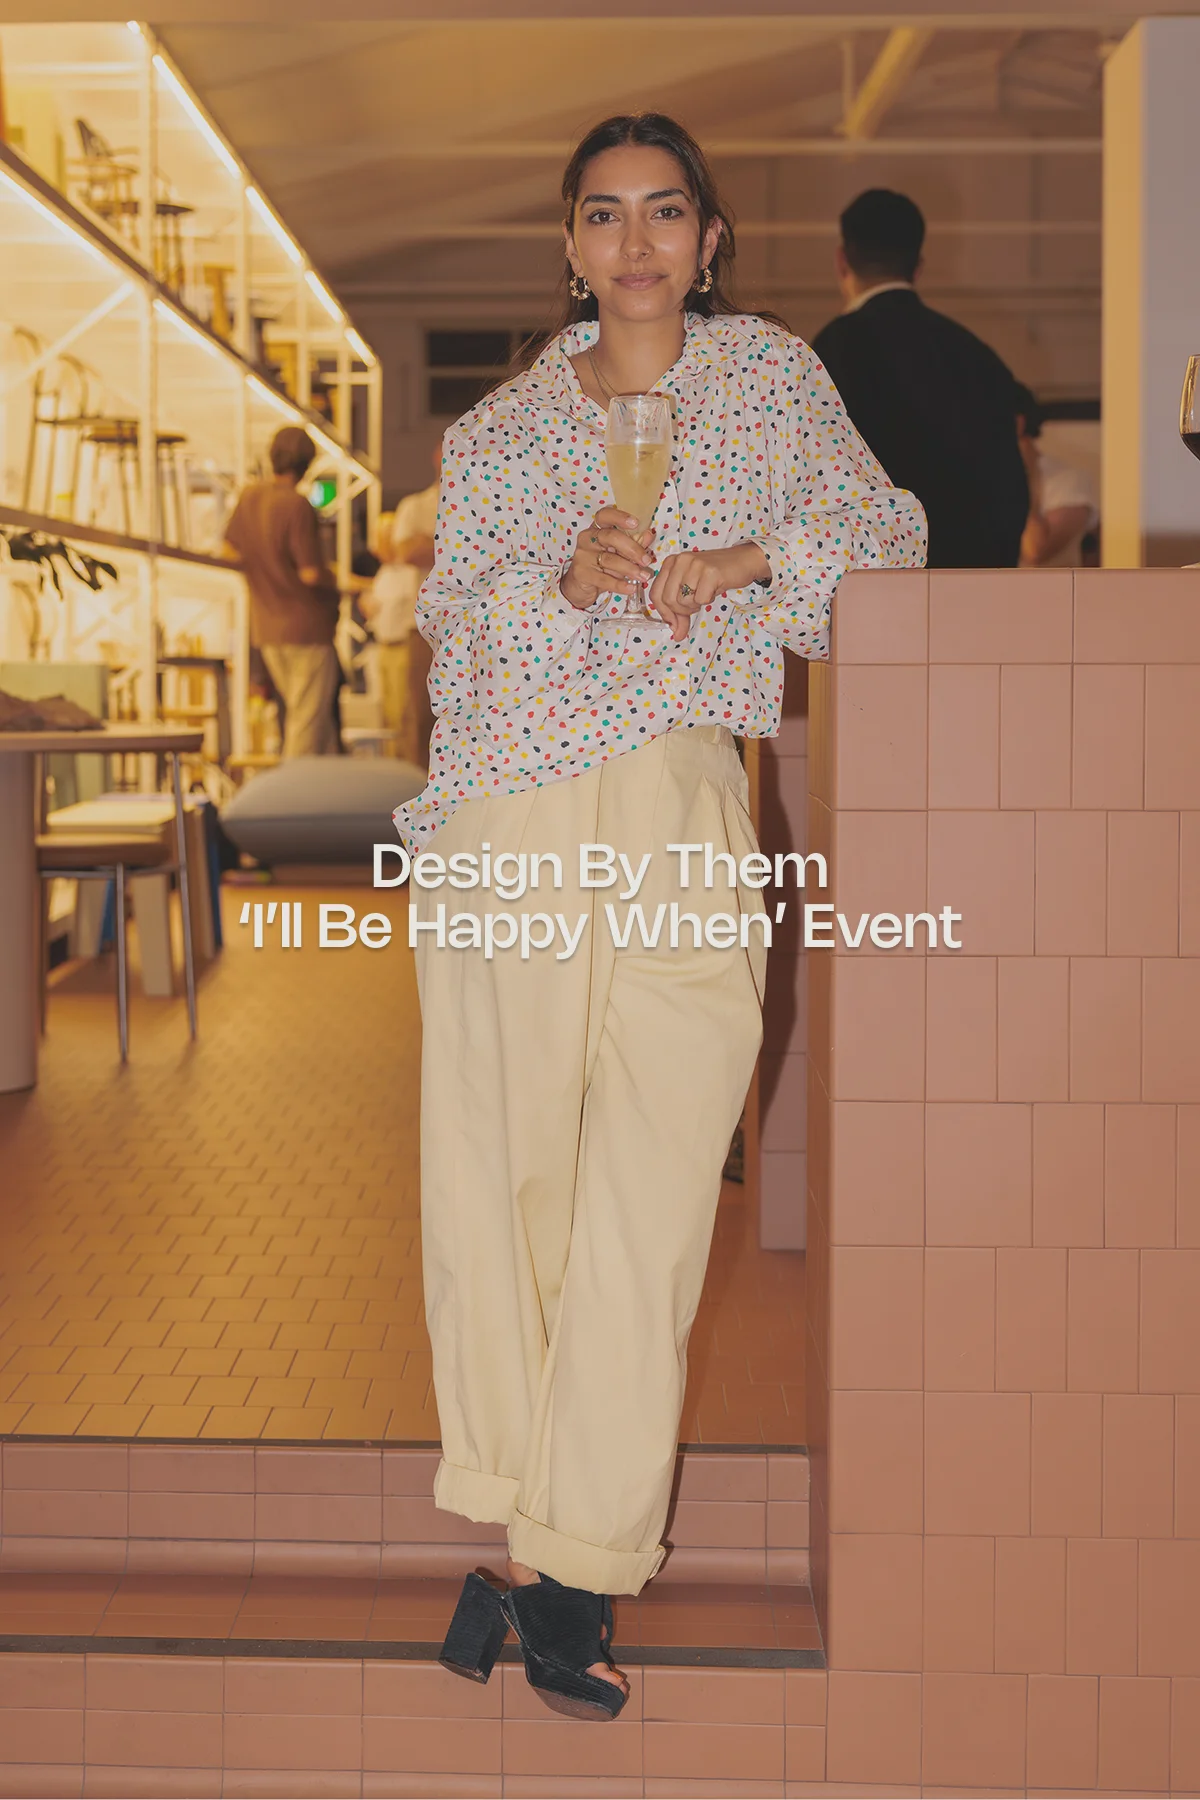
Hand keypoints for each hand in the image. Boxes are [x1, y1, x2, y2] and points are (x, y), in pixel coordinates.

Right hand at [560, 507, 655, 608]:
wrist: (580, 586)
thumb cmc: (601, 565)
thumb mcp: (618, 553)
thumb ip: (634, 543)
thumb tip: (649, 534)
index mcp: (596, 529)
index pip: (604, 516)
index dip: (620, 517)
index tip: (636, 523)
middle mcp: (587, 539)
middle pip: (611, 537)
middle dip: (632, 548)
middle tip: (646, 560)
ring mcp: (583, 556)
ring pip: (609, 560)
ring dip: (630, 569)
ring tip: (644, 576)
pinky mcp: (581, 573)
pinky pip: (604, 579)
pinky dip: (619, 584)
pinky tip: (631, 588)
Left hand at [648, 542, 770, 641]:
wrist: (742, 561)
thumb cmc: (715, 576)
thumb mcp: (692, 590)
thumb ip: (681, 611)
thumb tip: (677, 635)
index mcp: (671, 563)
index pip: (655, 594)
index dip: (664, 613)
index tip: (674, 623)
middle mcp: (680, 561)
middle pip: (668, 600)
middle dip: (681, 612)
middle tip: (695, 606)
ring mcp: (694, 565)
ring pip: (683, 601)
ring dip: (695, 605)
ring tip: (705, 594)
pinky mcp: (710, 572)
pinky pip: (700, 599)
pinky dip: (708, 600)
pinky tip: (713, 590)